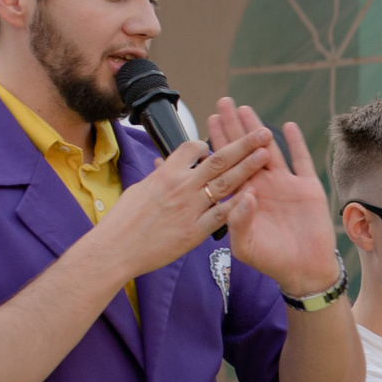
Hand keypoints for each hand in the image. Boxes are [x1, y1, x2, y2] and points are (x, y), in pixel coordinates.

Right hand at [89, 123, 274, 278]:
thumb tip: (164, 166)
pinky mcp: (194, 232)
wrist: (116, 248)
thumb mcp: (140, 190)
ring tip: (265, 154)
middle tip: (262, 133)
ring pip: (225, 183)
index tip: (216, 144)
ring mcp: (190, 208)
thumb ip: (159, 178)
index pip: (192, 148)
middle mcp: (181, 187)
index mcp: (166, 173)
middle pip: (218, 159)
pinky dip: (238, 205)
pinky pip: (221, 215)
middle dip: (243, 144)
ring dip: (248, 167)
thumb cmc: (123, 221)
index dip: (208, 143)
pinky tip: (255, 195)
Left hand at [207, 99, 342, 295]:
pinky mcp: (307, 187)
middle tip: (223, 103)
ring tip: (246, 108)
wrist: (303, 271)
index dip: (219, 142)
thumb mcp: (246, 247)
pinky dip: (296, 143)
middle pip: (244, 150)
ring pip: (269, 150)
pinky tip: (289, 126)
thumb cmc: (271, 261)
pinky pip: (301, 160)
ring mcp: (284, 184)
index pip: (227, 165)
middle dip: (233, 127)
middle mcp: (261, 186)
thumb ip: (239, 223)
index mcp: (243, 198)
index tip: (210, 120)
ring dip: (258, 129)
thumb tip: (243, 196)